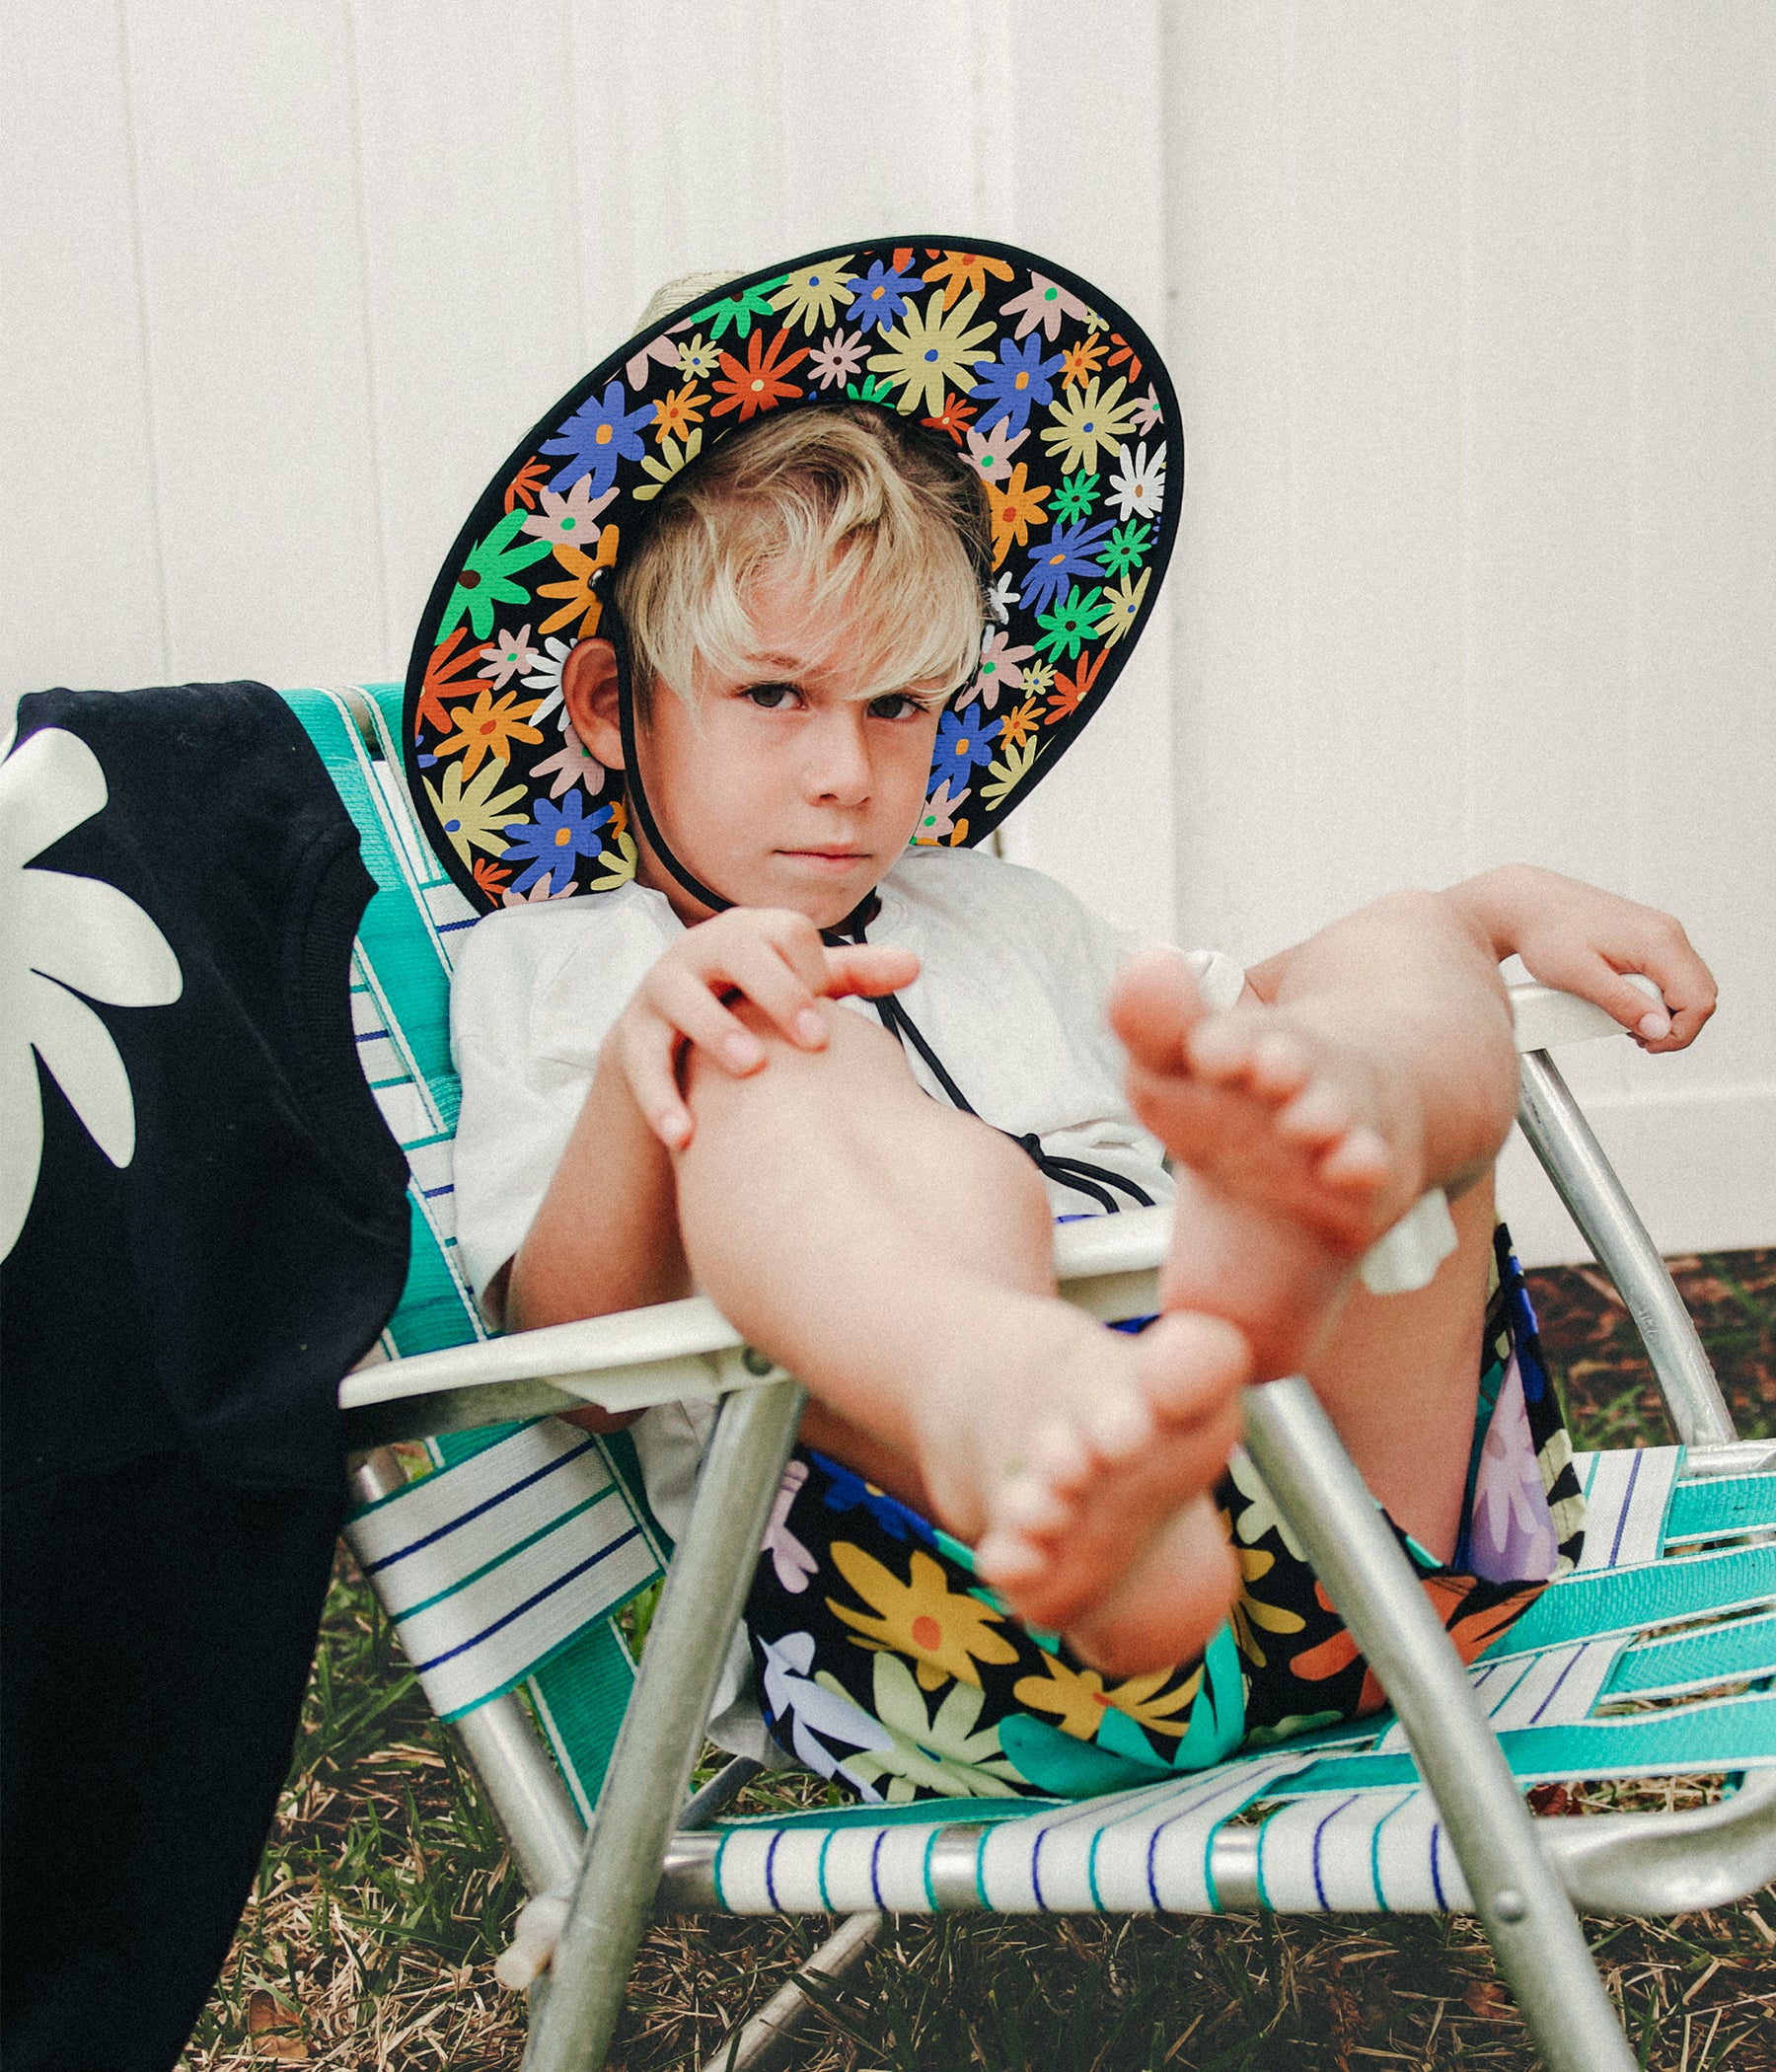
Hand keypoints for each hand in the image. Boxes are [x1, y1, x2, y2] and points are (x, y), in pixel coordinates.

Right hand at [612, 907, 916, 1146]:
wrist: (670, 1037)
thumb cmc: (752, 1006)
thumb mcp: (800, 987)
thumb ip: (854, 975)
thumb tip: (915, 965)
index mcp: (749, 933)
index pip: (784, 932)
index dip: (811, 971)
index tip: (828, 1022)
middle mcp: (701, 950)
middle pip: (736, 949)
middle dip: (777, 992)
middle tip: (815, 1041)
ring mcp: (662, 989)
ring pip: (680, 996)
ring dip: (716, 1031)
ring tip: (752, 1070)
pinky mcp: (632, 1035)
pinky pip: (642, 1060)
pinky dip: (661, 1097)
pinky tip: (685, 1136)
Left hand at [1453, 865, 1715, 1052]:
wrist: (1528, 905)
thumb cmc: (1547, 934)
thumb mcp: (1581, 977)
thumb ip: (1623, 1004)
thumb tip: (1658, 1029)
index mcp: (1658, 941)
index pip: (1698, 1000)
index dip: (1678, 1033)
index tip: (1645, 1043)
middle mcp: (1668, 932)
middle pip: (1700, 994)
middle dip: (1674, 1025)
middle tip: (1635, 1035)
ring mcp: (1661, 932)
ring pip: (1688, 985)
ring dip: (1664, 1011)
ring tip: (1627, 1019)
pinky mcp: (1650, 936)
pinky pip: (1671, 974)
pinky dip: (1656, 995)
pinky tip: (1627, 1000)